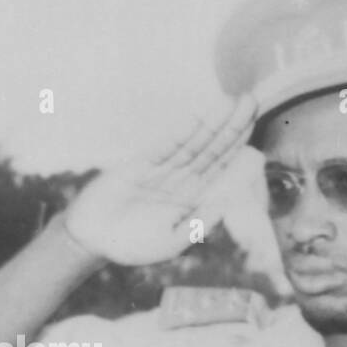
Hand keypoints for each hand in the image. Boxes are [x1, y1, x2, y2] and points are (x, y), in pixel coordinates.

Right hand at [61, 95, 257, 265]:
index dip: (238, 149)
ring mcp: (164, 171)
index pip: (222, 171)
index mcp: (195, 201)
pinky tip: (198, 117)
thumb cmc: (131, 245)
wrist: (92, 237)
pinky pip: (166, 147)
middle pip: (213, 151)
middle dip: (232, 127)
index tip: (255, 127)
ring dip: (212, 123)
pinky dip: (182, 133)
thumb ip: (198, 226)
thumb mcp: (170, 243)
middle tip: (252, 100)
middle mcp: (183, 182)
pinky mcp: (142, 164)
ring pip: (193, 144)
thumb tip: (227, 206)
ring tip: (231, 101)